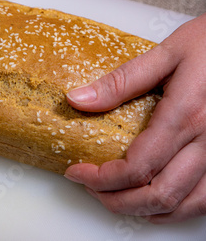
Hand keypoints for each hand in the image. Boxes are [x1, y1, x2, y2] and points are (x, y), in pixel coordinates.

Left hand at [64, 12, 205, 223]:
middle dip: (117, 200)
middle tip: (90, 187)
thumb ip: (121, 81)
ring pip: (186, 205)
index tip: (76, 172)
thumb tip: (77, 99)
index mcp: (186, 116)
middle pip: (159, 194)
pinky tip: (156, 200)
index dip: (100, 178)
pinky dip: (177, 208)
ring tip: (116, 196)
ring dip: (145, 210)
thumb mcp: (166, 54)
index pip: (137, 166)